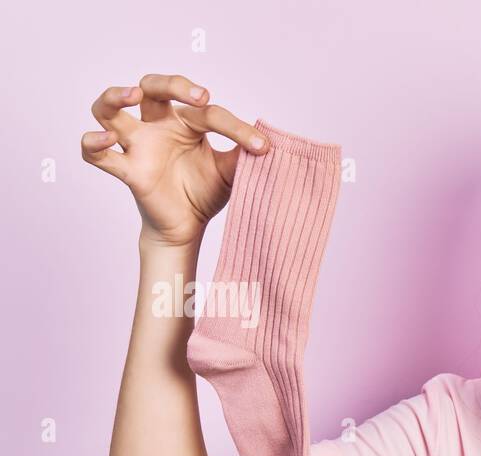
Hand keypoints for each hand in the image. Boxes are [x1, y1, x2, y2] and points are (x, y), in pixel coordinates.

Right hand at [81, 74, 268, 248]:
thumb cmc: (205, 193)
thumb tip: (268, 143)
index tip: (262, 147)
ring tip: (133, 95)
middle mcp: (157, 126)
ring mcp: (137, 146)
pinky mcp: (127, 170)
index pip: (208, 112)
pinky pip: (95, 153)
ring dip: (114, 96)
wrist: (188, 228)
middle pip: (150, 86)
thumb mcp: (230, 173)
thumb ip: (243, 155)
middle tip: (199, 97)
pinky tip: (108, 139)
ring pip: (108, 108)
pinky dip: (94, 142)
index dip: (236, 128)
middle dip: (171, 84)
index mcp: (185, 122)